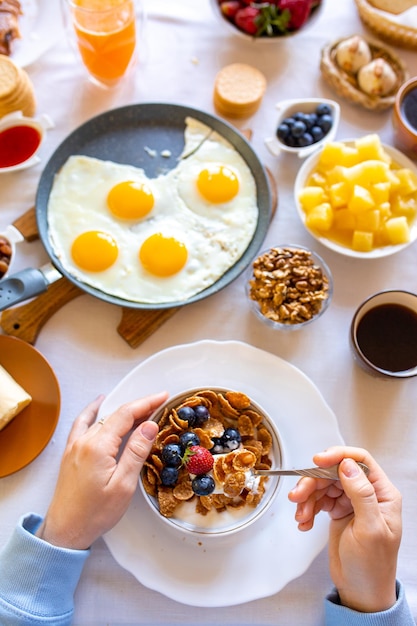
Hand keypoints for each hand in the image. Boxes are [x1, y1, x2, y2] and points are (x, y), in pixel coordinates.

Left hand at [37, 391, 167, 550]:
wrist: (65, 530)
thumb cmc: (94, 514)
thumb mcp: (123, 485)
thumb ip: (136, 452)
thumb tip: (149, 426)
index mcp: (98, 446)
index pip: (126, 415)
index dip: (146, 403)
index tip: (163, 397)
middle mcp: (84, 440)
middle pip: (115, 415)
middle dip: (139, 407)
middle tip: (159, 404)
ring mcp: (75, 445)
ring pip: (102, 418)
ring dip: (122, 412)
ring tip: (141, 410)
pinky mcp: (70, 452)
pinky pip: (83, 423)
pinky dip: (93, 411)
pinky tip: (99, 405)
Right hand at [288, 446, 401, 612]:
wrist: (361, 592)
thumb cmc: (372, 566)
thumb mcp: (369, 529)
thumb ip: (361, 494)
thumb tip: (348, 465)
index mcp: (382, 494)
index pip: (360, 461)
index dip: (338, 455)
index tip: (318, 460)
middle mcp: (367, 494)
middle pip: (334, 472)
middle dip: (313, 482)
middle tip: (298, 495)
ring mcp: (350, 502)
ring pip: (323, 485)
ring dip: (307, 498)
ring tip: (301, 515)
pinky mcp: (337, 511)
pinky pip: (317, 500)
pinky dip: (308, 509)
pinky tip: (305, 522)